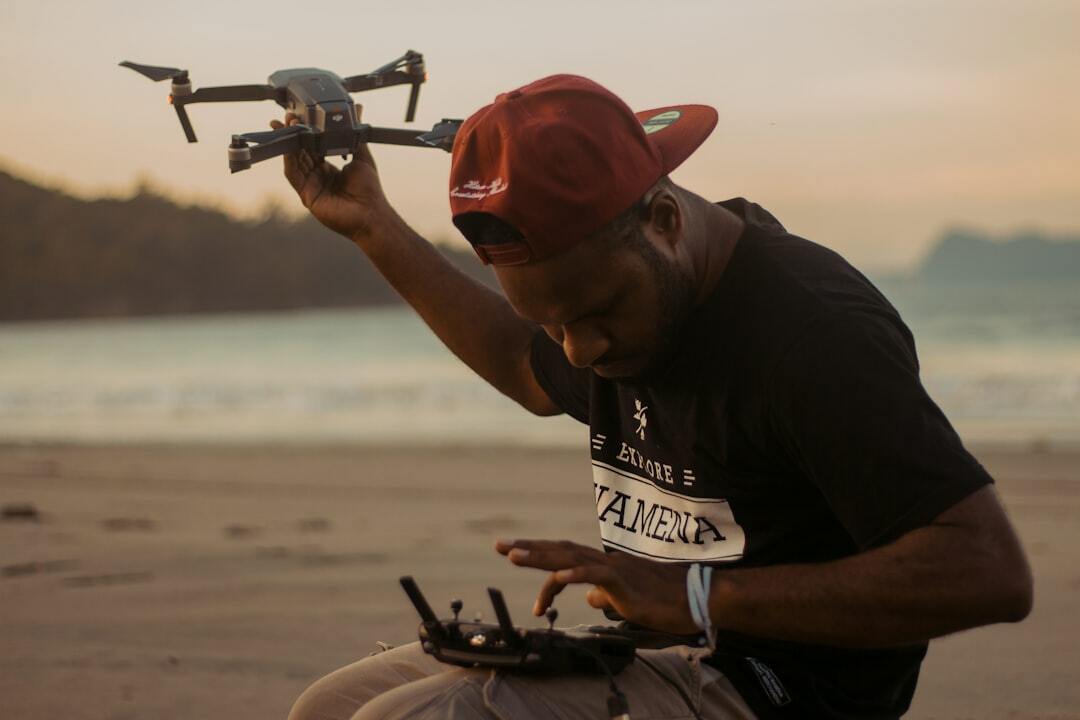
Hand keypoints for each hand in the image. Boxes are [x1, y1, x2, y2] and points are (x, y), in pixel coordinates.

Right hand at [270, 105, 393, 243]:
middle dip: (292, 134)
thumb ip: (354, 134)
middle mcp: (317, 177)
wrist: (372, 214)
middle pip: (300, 153)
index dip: (305, 133)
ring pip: (294, 162)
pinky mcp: (307, 196)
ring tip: (284, 126)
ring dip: (288, 144)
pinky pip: (294, 176)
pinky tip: (288, 147)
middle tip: (286, 117)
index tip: (300, 117)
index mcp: (328, 169)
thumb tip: (357, 110)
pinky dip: (290, 160)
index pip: (311, 147)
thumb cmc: (370, 190)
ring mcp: (311, 187)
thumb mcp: (362, 156)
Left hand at [495, 538, 698, 633]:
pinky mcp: (627, 582)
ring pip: (571, 558)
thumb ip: (605, 594)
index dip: (538, 553)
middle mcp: (607, 561)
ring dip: (541, 557)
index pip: (565, 554)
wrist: (697, 597)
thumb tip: (589, 598)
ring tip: (514, 556)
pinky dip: (575, 574)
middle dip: (528, 548)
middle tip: (500, 546)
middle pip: (561, 549)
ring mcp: (616, 569)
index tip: (513, 553)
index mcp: (605, 565)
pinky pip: (597, 575)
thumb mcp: (626, 599)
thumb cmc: (667, 600)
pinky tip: (557, 576)